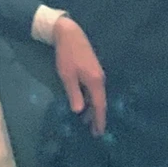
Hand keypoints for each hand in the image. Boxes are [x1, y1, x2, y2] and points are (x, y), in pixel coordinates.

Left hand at [51, 18, 106, 133]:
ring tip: (87, 122)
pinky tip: (85, 104)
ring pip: (97, 96)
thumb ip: (74, 94)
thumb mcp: (68, 76)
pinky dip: (91, 100)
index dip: (99, 120)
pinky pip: (94, 90)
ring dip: (93, 109)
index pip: (99, 106)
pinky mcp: (93, 71)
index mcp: (95, 82)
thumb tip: (80, 111)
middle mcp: (100, 79)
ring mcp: (98, 74)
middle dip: (97, 117)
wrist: (70, 34)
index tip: (98, 133)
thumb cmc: (67, 55)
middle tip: (94, 132)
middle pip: (100, 102)